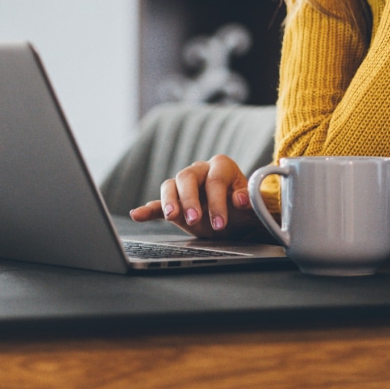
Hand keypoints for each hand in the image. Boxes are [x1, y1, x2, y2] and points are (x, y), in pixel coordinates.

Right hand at [129, 154, 261, 239]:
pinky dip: (148, 210)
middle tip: (194, 219)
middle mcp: (200, 170)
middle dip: (190, 199)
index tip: (220, 222)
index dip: (217, 201)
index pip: (215, 179)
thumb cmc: (244, 209)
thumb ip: (248, 200)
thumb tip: (239, 199)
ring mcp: (184, 186)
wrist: (237, 220)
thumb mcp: (252, 206)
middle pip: (187, 177)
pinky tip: (137, 215)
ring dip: (169, 201)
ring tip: (171, 216)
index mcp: (220, 166)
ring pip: (170, 185)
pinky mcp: (174, 202)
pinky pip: (158, 203)